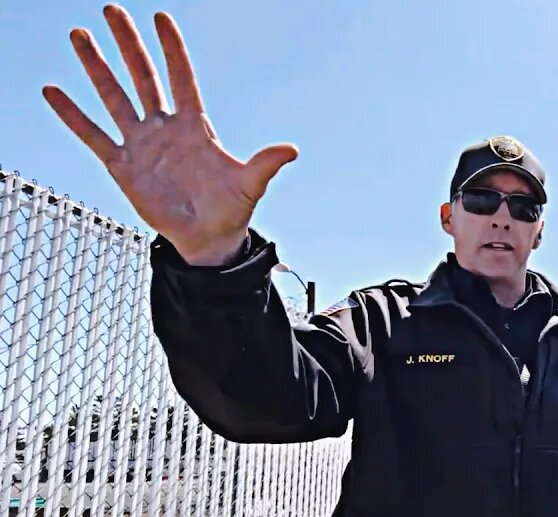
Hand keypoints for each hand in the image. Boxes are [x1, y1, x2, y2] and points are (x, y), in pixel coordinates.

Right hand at [42, 5, 296, 264]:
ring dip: (96, 67)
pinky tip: (52, 90)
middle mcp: (164, 127)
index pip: (181, 78)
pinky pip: (93, 135)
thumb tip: (292, 150)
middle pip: (143, 76)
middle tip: (112, 9)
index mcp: (195, 126)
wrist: (208, 238)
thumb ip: (265, 164)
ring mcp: (141, 143)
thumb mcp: (250, 185)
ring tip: (79, 35)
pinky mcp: (122, 166)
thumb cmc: (231, 209)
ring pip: (114, 97)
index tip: (161, 17)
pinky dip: (73, 115)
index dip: (173, 50)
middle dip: (129, 44)